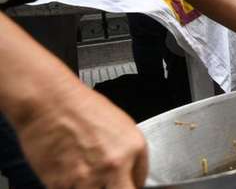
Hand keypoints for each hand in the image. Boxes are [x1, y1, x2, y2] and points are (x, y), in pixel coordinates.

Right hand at [16, 82, 147, 188]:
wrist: (49, 103)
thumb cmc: (83, 109)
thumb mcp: (124, 127)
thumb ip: (132, 156)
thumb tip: (134, 179)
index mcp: (133, 149)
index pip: (140, 185)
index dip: (130, 184)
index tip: (123, 181)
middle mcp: (114, 166)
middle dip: (116, 188)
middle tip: (106, 181)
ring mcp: (87, 179)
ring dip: (92, 188)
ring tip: (85, 174)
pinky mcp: (61, 185)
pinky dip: (71, 187)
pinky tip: (69, 174)